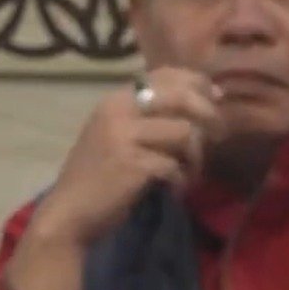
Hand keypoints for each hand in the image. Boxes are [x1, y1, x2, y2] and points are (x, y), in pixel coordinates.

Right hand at [4, 68, 221, 289]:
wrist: (68, 214)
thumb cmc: (95, 179)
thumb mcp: (113, 136)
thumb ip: (144, 118)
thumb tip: (196, 104)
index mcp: (114, 100)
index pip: (165, 75)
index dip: (198, 83)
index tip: (216, 99)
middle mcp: (118, 111)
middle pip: (181, 97)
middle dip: (209, 115)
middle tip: (220, 134)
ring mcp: (124, 137)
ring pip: (185, 132)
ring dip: (195, 157)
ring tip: (188, 175)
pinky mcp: (133, 165)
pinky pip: (175, 165)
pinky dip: (182, 181)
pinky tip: (174, 192)